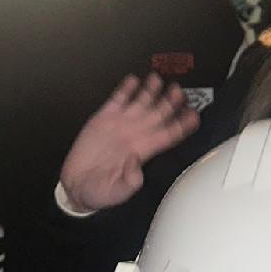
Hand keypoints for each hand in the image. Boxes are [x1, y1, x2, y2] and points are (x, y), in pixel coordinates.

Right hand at [59, 73, 196, 211]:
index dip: (183, 124)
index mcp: (144, 150)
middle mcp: (136, 134)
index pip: (170, 134)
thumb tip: (136, 167)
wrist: (77, 184)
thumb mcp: (117, 193)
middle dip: (171, 101)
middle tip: (178, 90)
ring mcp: (121, 124)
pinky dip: (125, 89)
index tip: (193, 114)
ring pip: (142, 102)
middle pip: (160, 113)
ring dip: (151, 90)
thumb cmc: (99, 189)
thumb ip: (129, 182)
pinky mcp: (103, 118)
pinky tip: (132, 80)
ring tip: (157, 79)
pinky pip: (118, 99)